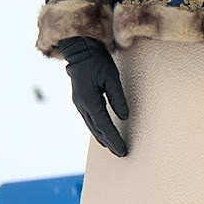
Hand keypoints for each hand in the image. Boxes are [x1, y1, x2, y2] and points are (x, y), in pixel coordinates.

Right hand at [57, 36, 129, 157]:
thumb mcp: (111, 77)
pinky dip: (97, 127)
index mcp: (88, 100)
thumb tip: (124, 116)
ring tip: (112, 147)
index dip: (113, 138)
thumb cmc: (97, 61)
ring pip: (91, 125)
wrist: (81, 49)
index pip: (103, 125)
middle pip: (96, 128)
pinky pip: (89, 118)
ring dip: (102, 137)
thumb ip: (117, 97)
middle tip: (121, 153)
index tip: (122, 150)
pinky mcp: (81, 99)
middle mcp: (81, 104)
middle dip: (109, 142)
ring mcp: (79, 102)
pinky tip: (102, 132)